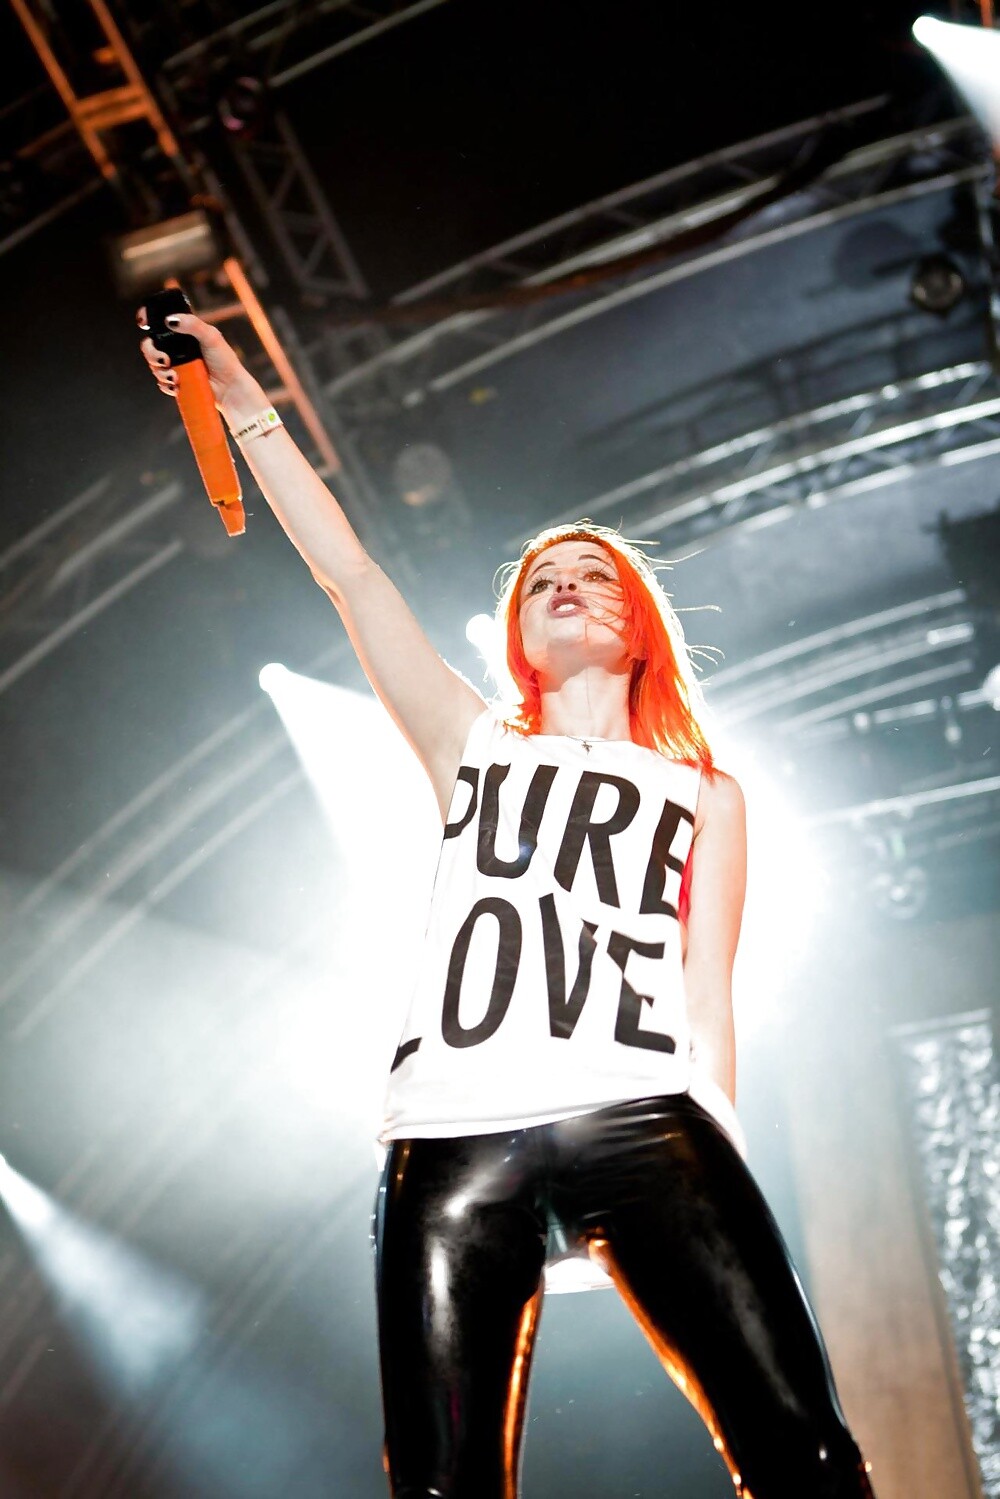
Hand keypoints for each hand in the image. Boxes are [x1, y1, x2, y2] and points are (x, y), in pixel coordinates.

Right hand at [137, 308, 262, 415]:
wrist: (230, 389)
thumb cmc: (224, 360)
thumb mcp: (211, 336)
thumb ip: (192, 325)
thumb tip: (170, 320)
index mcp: (182, 333)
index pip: (158, 323)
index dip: (146, 320)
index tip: (143, 323)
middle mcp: (176, 348)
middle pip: (150, 346)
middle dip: (151, 353)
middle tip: (164, 360)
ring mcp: (176, 365)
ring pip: (154, 365)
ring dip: (160, 372)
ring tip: (175, 378)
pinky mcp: (177, 382)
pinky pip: (162, 382)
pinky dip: (166, 384)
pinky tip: (176, 387)